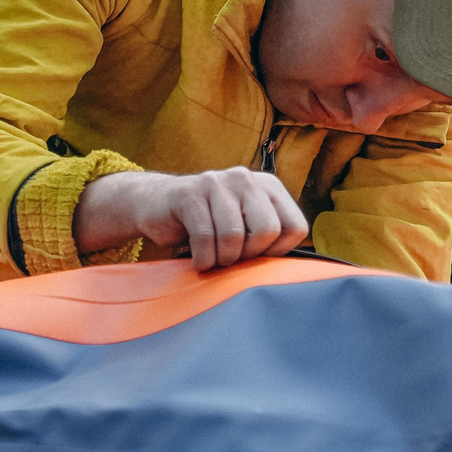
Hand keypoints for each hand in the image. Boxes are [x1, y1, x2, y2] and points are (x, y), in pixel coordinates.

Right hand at [74, 168, 309, 269]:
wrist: (156, 205)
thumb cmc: (208, 225)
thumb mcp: (244, 226)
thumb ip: (269, 239)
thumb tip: (291, 272)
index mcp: (268, 187)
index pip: (295, 228)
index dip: (277, 252)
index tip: (256, 255)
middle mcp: (246, 179)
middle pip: (268, 230)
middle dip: (248, 255)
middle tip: (231, 258)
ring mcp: (217, 182)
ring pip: (233, 236)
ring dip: (221, 259)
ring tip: (212, 257)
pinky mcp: (189, 194)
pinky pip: (205, 237)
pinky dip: (202, 259)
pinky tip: (197, 259)